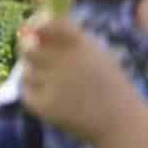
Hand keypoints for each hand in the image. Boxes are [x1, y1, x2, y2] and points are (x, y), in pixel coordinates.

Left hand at [18, 17, 136, 145]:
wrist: (121, 122)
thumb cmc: (111, 86)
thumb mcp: (99, 56)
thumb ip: (72, 41)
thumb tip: (36, 29)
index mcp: (83, 45)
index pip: (50, 24)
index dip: (38, 25)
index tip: (34, 30)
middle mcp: (66, 60)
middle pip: (29, 47)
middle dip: (28, 51)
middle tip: (35, 58)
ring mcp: (54, 83)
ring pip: (26, 72)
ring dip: (35, 75)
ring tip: (55, 85)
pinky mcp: (44, 105)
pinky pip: (27, 93)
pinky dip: (35, 95)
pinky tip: (52, 99)